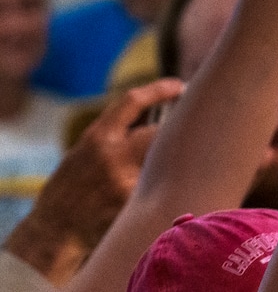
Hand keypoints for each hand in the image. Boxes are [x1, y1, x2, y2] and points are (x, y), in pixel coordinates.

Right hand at [5, 78, 183, 282]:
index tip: (179, 86)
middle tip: (183, 132)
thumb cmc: (72, 185)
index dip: (159, 90)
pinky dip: (159, 188)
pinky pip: (156, 187)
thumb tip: (157, 114)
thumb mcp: (86, 149)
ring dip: (165, 163)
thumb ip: (117, 132)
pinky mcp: (133, 207)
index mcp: (97, 136)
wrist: (53, 231)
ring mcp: (124, 182)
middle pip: (158, 133)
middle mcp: (112, 156)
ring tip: (160, 170)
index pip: (133, 101)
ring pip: (160, 162)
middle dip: (171, 132)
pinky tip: (150, 196)